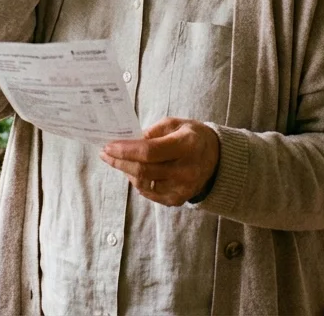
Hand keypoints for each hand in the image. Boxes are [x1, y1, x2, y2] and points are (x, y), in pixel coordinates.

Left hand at [101, 118, 220, 206]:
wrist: (217, 159)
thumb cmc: (192, 137)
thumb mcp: (176, 124)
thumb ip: (152, 132)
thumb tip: (126, 142)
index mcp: (187, 145)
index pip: (149, 152)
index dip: (125, 150)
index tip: (108, 146)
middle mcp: (186, 170)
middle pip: (143, 170)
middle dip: (120, 162)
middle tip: (106, 154)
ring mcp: (183, 188)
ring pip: (143, 184)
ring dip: (127, 172)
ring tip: (121, 161)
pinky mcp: (178, 199)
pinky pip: (150, 193)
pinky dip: (139, 182)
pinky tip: (135, 172)